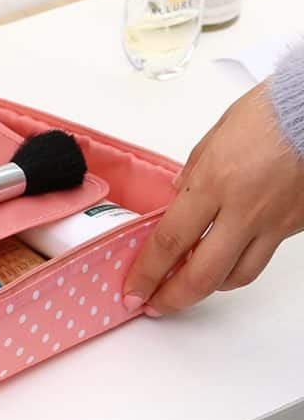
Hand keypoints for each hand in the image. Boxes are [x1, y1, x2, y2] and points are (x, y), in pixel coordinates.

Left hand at [124, 83, 303, 316]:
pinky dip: (238, 268)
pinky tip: (223, 261)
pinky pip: (261, 259)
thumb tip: (178, 197)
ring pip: (236, 276)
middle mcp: (242, 211)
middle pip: (203, 273)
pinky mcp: (292, 228)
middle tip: (154, 305)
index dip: (148, 271)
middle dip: (173, 297)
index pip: (171, 240)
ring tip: (186, 286)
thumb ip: (192, 172)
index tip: (133, 289)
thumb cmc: (265, 114)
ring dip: (207, 287)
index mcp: (212, 183)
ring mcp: (271, 224)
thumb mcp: (213, 137)